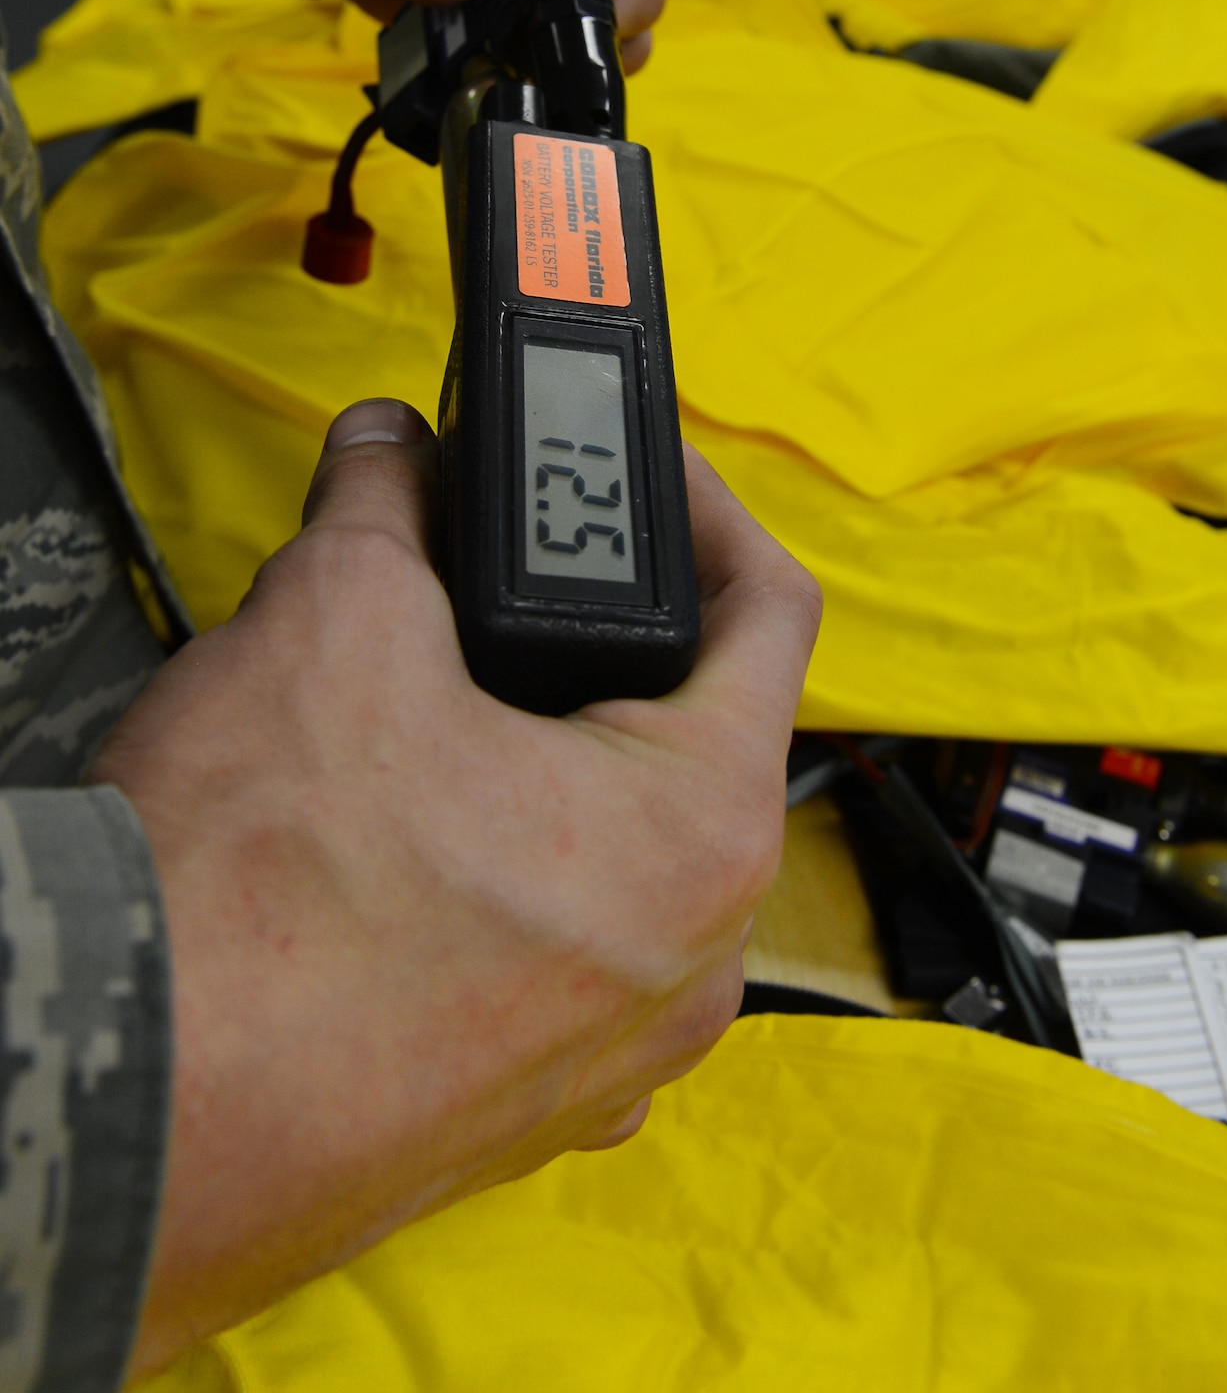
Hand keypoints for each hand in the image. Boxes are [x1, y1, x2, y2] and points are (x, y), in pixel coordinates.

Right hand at [94, 400, 819, 1378]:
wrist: (116, 1109)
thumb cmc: (250, 895)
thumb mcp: (331, 618)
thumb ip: (387, 503)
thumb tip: (389, 452)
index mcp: (698, 833)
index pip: (769, 613)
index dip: (704, 508)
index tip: (644, 476)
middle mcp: (691, 965)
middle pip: (689, 740)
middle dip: (594, 640)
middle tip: (510, 582)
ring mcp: (609, 1058)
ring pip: (615, 857)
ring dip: (540, 764)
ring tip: (433, 707)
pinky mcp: (516, 1113)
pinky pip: (550, 958)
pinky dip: (499, 882)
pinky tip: (398, 845)